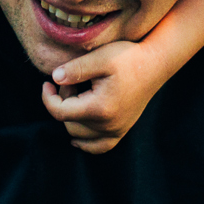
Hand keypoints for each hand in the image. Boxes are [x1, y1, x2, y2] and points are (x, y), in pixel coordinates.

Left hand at [40, 40, 166, 153]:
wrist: (156, 63)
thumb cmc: (128, 57)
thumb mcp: (100, 57)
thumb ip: (75, 69)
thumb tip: (54, 78)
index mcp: (100, 108)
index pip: (60, 112)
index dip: (48, 97)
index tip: (47, 82)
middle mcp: (108, 125)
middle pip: (69, 123)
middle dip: (63, 101)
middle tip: (72, 80)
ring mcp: (117, 130)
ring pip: (80, 135)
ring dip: (73, 116)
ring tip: (80, 93)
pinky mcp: (122, 130)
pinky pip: (99, 146)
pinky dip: (85, 142)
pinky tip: (77, 135)